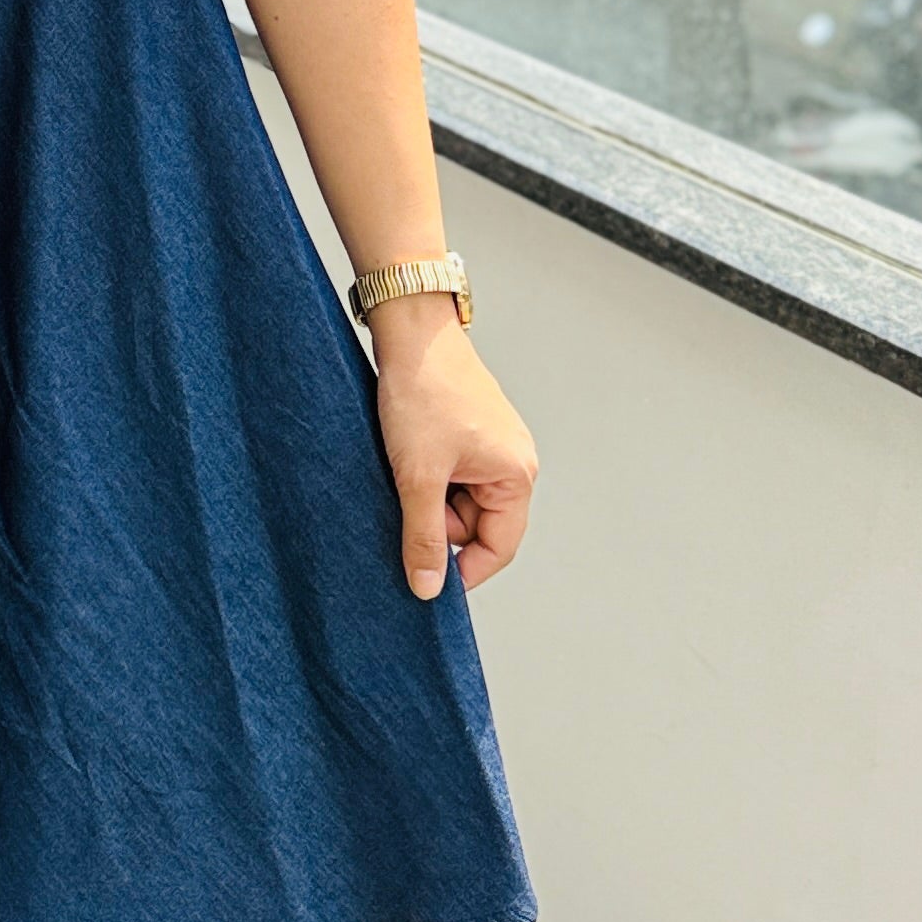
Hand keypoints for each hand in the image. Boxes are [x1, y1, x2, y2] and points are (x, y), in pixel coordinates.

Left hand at [369, 303, 537, 599]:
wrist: (410, 331)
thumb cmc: (423, 394)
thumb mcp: (418, 475)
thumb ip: (424, 536)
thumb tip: (427, 590)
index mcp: (516, 476)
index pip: (499, 548)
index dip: (463, 570)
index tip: (425, 579)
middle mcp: (513, 463)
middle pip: (476, 525)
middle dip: (438, 521)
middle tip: (405, 496)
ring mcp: (492, 446)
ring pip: (458, 500)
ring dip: (428, 495)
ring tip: (405, 465)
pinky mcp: (469, 433)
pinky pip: (450, 474)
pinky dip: (426, 474)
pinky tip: (407, 454)